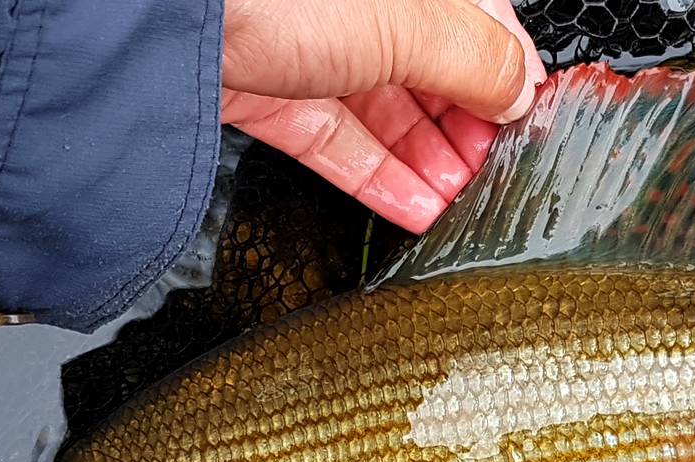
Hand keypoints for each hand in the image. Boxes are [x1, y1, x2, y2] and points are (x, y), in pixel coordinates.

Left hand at [221, 0, 547, 232]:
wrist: (166, 15)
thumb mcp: (410, 21)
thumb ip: (478, 61)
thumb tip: (521, 93)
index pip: (477, 25)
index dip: (508, 76)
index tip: (528, 125)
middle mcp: (359, 8)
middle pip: (433, 74)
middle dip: (470, 130)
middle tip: (497, 174)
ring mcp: (312, 49)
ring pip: (388, 114)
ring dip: (431, 164)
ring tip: (464, 204)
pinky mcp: (272, 94)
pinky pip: (339, 144)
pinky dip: (380, 179)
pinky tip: (417, 209)